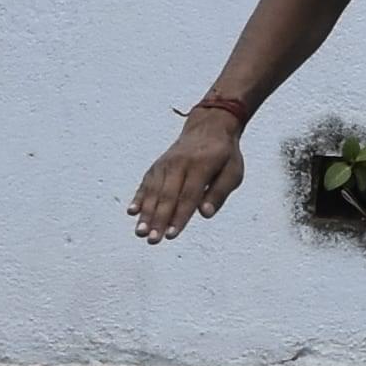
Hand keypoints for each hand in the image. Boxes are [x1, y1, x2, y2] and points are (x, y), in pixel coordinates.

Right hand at [130, 100, 247, 240]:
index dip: (180, 216)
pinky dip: (139, 197)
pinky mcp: (157, 165)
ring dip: (146, 213)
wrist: (209, 126)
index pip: (188, 195)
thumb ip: (219, 192)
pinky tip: (131, 211)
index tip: (172, 235)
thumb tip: (205, 214)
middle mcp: (179, 163)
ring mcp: (165, 164)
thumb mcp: (233, 171)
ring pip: (154, 191)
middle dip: (159, 220)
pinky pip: (146, 183)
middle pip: (167, 195)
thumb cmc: (224, 155)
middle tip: (153, 240)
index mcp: (200, 165)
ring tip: (140, 232)